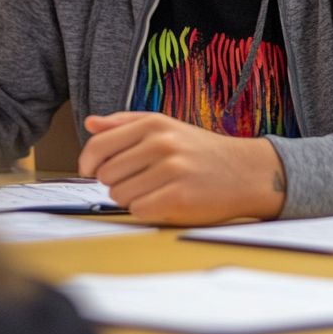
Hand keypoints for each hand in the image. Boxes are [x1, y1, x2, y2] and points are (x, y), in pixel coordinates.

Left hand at [77, 112, 285, 224]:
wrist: (245, 171)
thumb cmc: (199, 150)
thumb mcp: (164, 126)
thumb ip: (125, 123)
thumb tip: (91, 123)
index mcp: (153, 124)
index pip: (98, 146)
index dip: (88, 162)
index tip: (90, 171)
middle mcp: (161, 144)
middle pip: (106, 174)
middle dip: (116, 181)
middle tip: (139, 179)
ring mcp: (171, 171)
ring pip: (119, 195)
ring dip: (131, 198)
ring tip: (154, 190)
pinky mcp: (179, 198)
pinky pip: (138, 211)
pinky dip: (146, 210)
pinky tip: (163, 202)